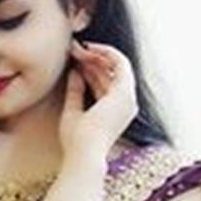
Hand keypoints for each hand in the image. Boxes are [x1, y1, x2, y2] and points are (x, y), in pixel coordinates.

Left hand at [58, 38, 138, 163]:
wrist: (83, 152)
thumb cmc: (76, 141)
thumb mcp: (73, 111)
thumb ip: (75, 92)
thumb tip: (75, 71)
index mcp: (114, 111)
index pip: (103, 83)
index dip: (88, 69)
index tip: (72, 59)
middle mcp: (125, 104)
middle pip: (109, 73)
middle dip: (91, 58)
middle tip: (72, 47)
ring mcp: (127, 98)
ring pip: (114, 66)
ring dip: (96, 54)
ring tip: (76, 47)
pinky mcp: (125, 92)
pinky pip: (120, 63)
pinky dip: (105, 53)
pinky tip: (88, 49)